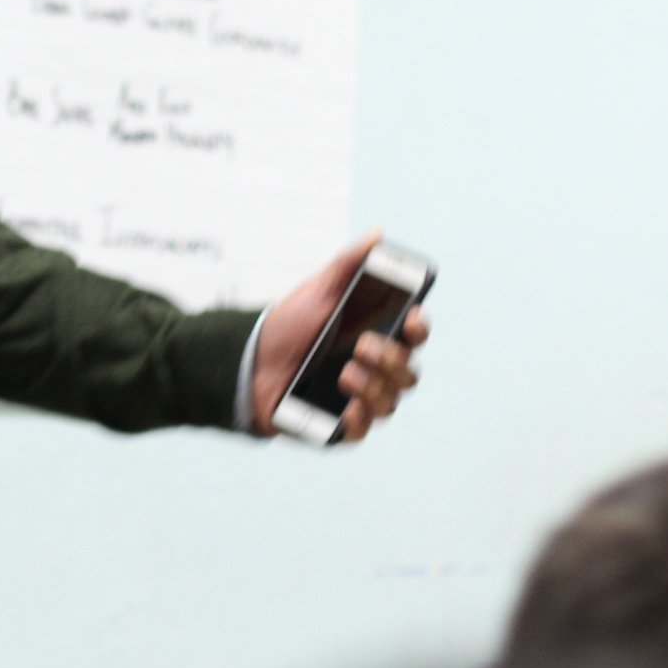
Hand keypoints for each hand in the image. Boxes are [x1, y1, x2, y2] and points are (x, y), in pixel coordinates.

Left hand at [248, 233, 428, 441]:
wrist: (248, 362)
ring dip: (373, 387)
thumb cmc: (288, 325)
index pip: (414, 336)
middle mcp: (376, 370)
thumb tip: (377, 237)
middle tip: (362, 345)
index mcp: (377, 336)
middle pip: (408, 372)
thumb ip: (347, 265)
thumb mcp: (316, 291)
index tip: (410, 319)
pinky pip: (363, 430)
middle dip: (390, 359)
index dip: (419, 329)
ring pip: (390, 402)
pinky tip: (347, 408)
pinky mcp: (340, 425)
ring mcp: (360, 399)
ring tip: (344, 373)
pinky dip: (360, 420)